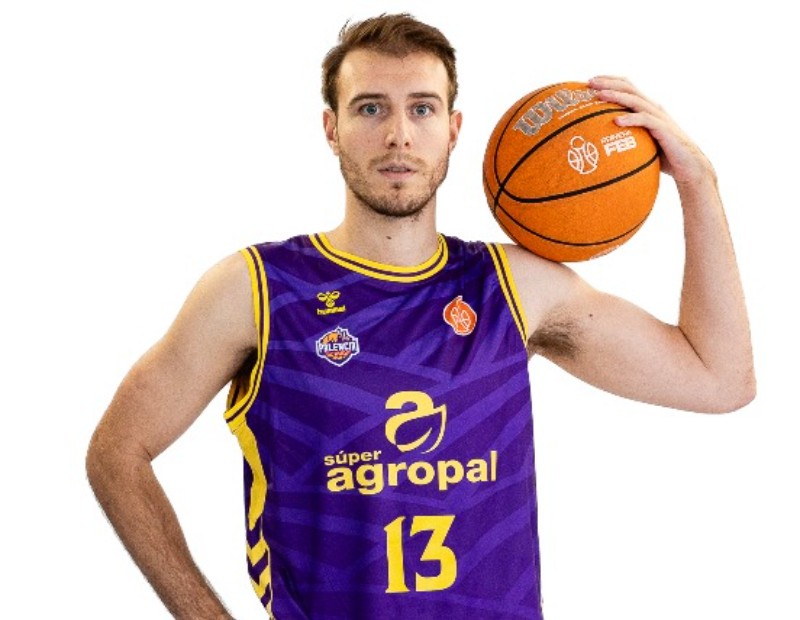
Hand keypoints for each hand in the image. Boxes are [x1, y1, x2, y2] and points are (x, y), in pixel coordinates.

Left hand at [588, 75, 715, 187]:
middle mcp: (652, 108)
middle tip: (590, 82)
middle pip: (629, 88)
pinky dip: (631, 119)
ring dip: (616, 96)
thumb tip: (599, 144)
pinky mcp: (663, 128)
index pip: (628, 87)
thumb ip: (625, 137)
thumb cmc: (663, 156)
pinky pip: (645, 120)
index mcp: (646, 108)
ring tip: (599, 95)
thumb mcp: (640, 142)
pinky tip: (616, 121)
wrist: (688, 166)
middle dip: (609, 83)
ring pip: (635, 100)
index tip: (590, 81)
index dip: (611, 81)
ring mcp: (658, 117)